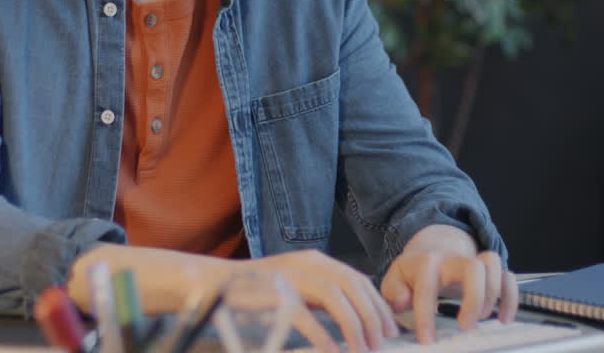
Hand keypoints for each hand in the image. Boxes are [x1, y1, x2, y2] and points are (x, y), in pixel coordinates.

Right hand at [243, 250, 398, 351]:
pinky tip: (333, 352)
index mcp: (314, 260)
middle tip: (381, 343)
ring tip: (363, 350)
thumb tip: (355, 318)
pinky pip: (305, 315)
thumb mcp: (296, 286)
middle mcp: (305, 264)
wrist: (214, 284)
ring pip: (334, 296)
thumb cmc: (256, 292)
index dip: (377, 303)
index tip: (389, 327)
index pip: (356, 278)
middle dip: (372, 315)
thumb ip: (321, 295)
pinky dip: (323, 335)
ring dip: (354, 325)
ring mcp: (289, 277)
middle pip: (351, 284)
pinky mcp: (273, 295)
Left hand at [378, 225, 517, 343]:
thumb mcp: (394, 281)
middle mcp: (453, 259)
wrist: (431, 251)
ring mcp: (473, 262)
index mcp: (426, 262)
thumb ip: (393, 292)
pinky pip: (508, 277)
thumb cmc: (412, 274)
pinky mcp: (488, 272)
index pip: (428, 285)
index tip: (427, 339)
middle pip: (473, 267)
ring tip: (483, 319)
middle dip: (474, 299)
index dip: (426, 314)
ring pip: (492, 264)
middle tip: (466, 326)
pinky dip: (510, 298)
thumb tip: (404, 301)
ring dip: (492, 295)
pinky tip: (504, 318)